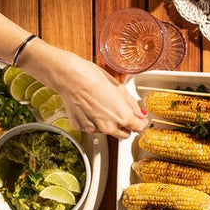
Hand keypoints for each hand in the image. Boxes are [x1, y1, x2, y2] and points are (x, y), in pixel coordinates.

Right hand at [27, 43, 148, 137]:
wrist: (69, 76)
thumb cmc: (92, 77)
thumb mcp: (118, 87)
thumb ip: (131, 104)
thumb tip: (140, 113)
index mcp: (122, 116)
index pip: (139, 127)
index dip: (140, 122)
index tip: (140, 118)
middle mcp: (108, 127)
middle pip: (124, 133)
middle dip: (125, 125)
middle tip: (121, 112)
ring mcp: (93, 128)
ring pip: (107, 131)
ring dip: (108, 123)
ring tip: (101, 105)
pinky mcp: (80, 127)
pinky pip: (91, 127)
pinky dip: (92, 120)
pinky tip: (89, 107)